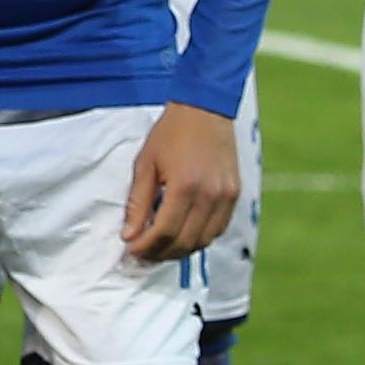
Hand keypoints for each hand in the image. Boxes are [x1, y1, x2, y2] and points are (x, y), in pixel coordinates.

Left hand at [121, 102, 240, 260]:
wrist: (204, 110)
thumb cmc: (170, 134)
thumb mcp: (145, 164)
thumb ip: (138, 203)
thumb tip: (129, 235)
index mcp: (184, 186)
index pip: (165, 232)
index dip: (146, 247)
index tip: (131, 250)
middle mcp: (209, 195)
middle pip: (185, 242)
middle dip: (161, 253)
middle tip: (143, 254)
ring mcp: (226, 197)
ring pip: (204, 240)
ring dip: (181, 250)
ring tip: (160, 247)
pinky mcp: (235, 194)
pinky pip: (218, 229)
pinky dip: (200, 238)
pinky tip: (183, 234)